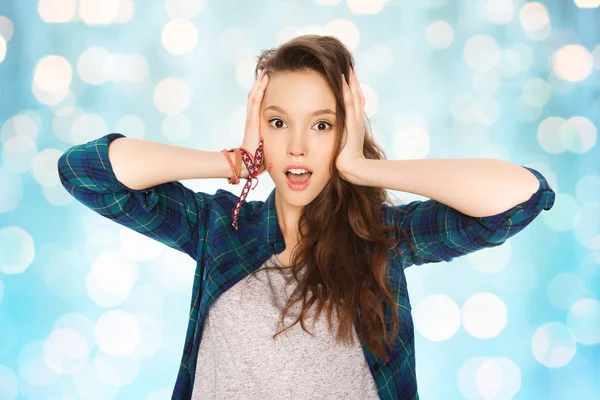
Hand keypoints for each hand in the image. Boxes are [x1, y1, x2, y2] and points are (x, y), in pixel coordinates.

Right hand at [241, 68, 271, 177]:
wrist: (248, 164)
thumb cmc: (259, 160)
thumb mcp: (270, 147)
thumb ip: (275, 142)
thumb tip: (288, 145)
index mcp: (256, 123)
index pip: (259, 104)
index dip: (263, 92)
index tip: (270, 83)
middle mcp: (252, 118)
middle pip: (255, 96)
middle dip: (261, 84)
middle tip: (268, 71)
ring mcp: (251, 118)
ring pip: (254, 95)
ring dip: (260, 83)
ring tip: (266, 71)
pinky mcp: (252, 119)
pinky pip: (255, 100)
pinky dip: (259, 89)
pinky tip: (264, 79)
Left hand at [336, 67, 365, 181]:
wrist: (353, 169)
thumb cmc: (344, 162)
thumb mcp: (340, 146)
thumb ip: (337, 139)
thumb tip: (331, 138)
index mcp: (354, 125)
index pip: (354, 104)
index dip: (351, 91)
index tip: (347, 79)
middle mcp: (357, 121)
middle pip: (357, 97)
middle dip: (353, 83)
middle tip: (349, 68)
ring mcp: (356, 122)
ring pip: (354, 98)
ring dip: (351, 83)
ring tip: (347, 69)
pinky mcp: (353, 124)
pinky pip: (349, 105)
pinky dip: (347, 92)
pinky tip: (344, 81)